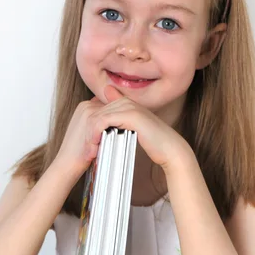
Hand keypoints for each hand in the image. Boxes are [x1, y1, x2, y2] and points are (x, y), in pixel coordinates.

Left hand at [56, 84, 190, 177]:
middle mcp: (127, 102)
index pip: (99, 111)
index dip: (91, 128)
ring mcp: (129, 106)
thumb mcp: (132, 132)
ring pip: (97, 117)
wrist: (170, 149)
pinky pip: (104, 121)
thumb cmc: (154, 143)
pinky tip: (95, 146)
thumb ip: (119, 124)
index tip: (88, 146)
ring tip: (89, 152)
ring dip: (90, 135)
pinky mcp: (130, 114)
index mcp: (126, 104)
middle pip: (96, 113)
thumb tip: (107, 125)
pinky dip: (96, 134)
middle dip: (87, 133)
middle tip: (85, 152)